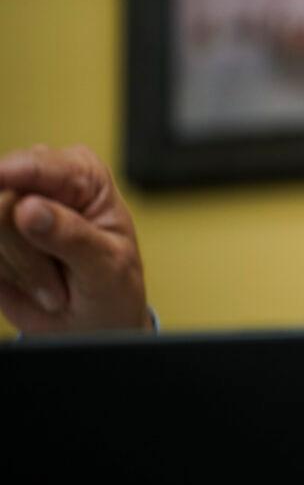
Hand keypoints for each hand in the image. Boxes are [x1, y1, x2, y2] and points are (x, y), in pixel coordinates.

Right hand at [0, 145, 151, 332]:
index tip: (0, 178)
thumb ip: (71, 235)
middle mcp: (41, 182)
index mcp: (82, 174)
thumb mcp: (106, 264)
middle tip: (61, 284)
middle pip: (2, 201)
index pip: (38, 165)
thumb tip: (27, 208)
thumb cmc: (111, 283)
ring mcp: (8, 208)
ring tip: (54, 285)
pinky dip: (4, 276)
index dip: (12, 172)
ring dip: (19, 270)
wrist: (93, 320)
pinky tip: (32, 285)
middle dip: (27, 252)